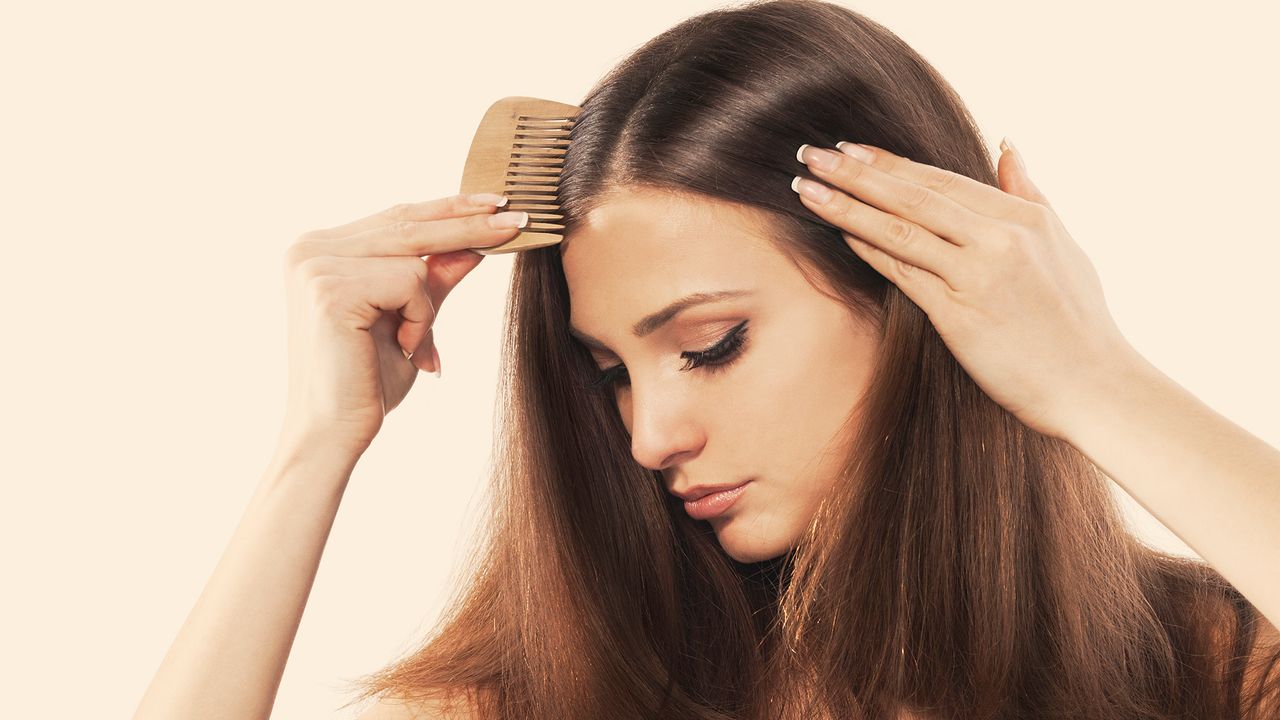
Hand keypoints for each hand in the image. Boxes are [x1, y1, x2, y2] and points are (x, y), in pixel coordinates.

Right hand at [278, 193, 526, 454]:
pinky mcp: (330, 288)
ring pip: (414, 256)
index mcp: (321, 250)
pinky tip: (403, 348)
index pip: (397, 216)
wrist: (335, 434)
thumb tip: (475, 245)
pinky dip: (420, 318)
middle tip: (519, 221)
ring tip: (413, 345)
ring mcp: (315, 264)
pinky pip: (409, 282)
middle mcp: (310, 248)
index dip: (449, 208)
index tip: (497, 203)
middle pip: (408, 223)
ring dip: (428, 306)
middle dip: (469, 224)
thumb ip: (435, 281)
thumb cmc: (368, 384)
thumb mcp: (412, 321)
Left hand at [791, 139, 1139, 439]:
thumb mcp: (1063, 243)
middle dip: (855, 173)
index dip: (890, 162)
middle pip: (913, 195)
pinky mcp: (960, 316)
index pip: (941, 180)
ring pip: (900, 229)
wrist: (1093, 385)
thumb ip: (1029, 191)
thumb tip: (1006, 144)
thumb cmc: (1078, 321)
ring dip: (847, 206)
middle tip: (811, 153)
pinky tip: (839, 234)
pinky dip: (870, 249)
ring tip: (806, 187)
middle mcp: (1000, 239)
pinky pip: (905, 273)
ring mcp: (978, 275)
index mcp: (1023, 218)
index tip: (850, 147)